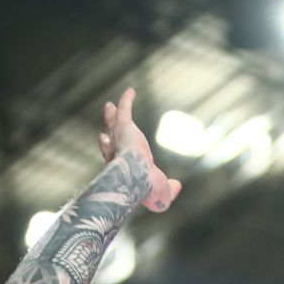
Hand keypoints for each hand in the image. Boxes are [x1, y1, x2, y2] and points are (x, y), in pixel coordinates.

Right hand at [96, 88, 181, 212]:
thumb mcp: (162, 192)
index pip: (115, 158)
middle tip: (106, 127)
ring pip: (113, 124)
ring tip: (109, 106)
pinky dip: (127, 100)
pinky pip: (125, 110)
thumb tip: (177, 187)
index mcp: (124, 168)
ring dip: (111, 115)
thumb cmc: (146, 190)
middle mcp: (117, 153)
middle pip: (110, 139)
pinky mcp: (124, 127)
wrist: (137, 179)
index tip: (106, 143)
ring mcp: (120, 139)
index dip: (110, 151)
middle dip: (108, 131)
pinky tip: (131, 91)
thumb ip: (169, 189)